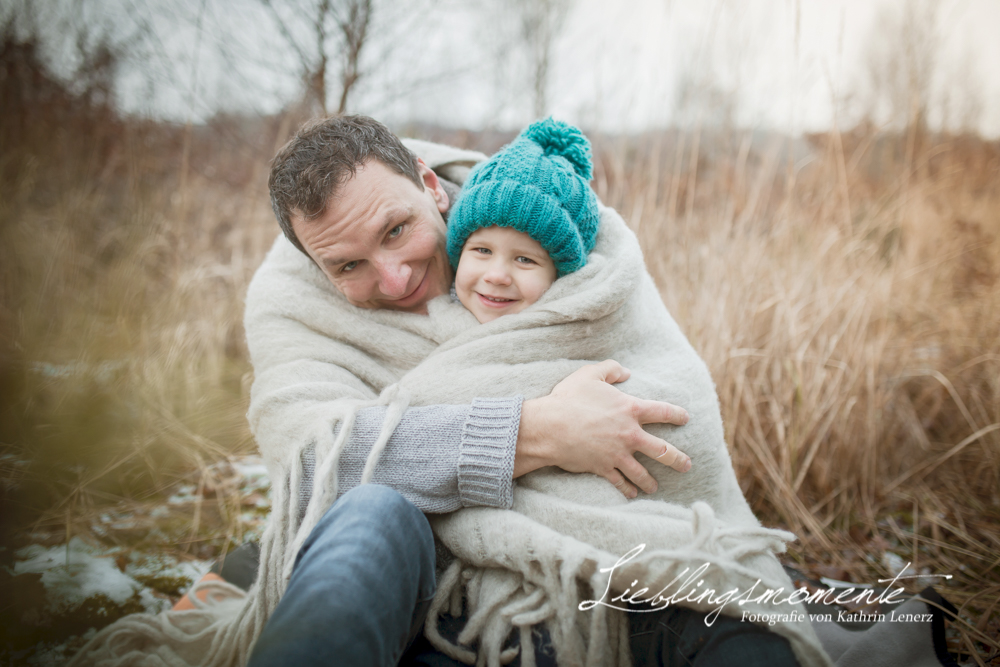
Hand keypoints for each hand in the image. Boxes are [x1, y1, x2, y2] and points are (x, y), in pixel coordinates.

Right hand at [514, 360, 691, 497]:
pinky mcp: (603, 467)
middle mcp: (630, 434)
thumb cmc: (568, 398)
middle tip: (686, 465)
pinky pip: (619, 482)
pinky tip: (632, 494)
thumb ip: (610, 369)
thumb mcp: (589, 374)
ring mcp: (617, 453)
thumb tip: (626, 372)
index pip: (662, 412)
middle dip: (677, 459)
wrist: (549, 427)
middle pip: (662, 450)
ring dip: (650, 481)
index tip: (686, 418)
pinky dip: (626, 489)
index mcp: (630, 409)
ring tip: (655, 487)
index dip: (677, 415)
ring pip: (642, 472)